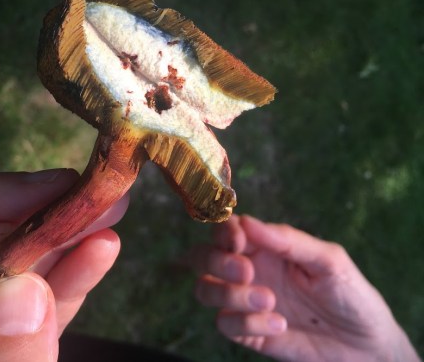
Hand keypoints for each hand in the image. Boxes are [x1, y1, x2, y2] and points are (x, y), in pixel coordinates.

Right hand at [194, 215, 419, 361]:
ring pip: (205, 289)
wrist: (367, 347)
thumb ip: (288, 240)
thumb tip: (246, 221)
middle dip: (217, 262)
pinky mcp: (247, 333)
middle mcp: (248, 270)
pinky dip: (248, 324)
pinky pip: (225, 324)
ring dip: (230, 295)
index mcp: (264, 247)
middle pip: (202, 257)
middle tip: (247, 273)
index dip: (223, 232)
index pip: (226, 230)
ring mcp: (244, 302)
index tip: (238, 242)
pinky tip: (280, 325)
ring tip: (270, 301)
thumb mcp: (329, 260)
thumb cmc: (351, 295)